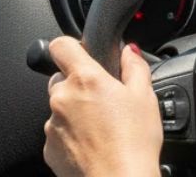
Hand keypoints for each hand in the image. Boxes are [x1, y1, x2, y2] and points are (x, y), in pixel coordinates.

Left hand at [43, 36, 162, 176]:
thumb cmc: (133, 143)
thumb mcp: (145, 97)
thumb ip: (135, 66)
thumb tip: (130, 52)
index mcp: (85, 79)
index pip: (60, 46)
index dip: (71, 46)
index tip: (81, 53)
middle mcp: (62, 98)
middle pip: (61, 79)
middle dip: (79, 85)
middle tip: (103, 101)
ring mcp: (53, 125)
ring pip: (60, 108)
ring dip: (75, 112)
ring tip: (102, 128)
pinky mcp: (50, 149)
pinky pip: (58, 133)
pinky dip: (71, 136)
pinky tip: (93, 145)